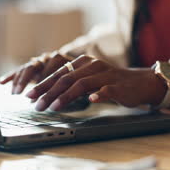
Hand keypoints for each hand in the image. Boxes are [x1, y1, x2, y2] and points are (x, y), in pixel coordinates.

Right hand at [0, 52, 73, 94]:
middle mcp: (50, 58)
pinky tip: (2, 82)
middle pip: (37, 67)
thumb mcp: (80, 84)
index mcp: (63, 60)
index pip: (53, 72)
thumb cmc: (79, 78)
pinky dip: (11, 76)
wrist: (79, 65)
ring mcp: (41, 60)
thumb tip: (83, 99)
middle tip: (27, 96)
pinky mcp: (33, 65)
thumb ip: (77, 89)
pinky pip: (20, 69)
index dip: (47, 85)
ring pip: (28, 67)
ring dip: (20, 80)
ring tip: (15, 93)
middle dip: (30, 83)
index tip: (42, 98)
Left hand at [25, 55, 166, 110]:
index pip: (59, 74)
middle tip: (36, 104)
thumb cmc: (111, 83)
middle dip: (48, 92)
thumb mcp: (89, 79)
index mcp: (83, 63)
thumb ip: (71, 84)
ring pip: (82, 84)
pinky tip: (90, 101)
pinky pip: (107, 90)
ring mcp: (106, 75)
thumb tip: (47, 94)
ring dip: (66, 96)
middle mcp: (93, 66)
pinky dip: (98, 95)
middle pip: (66, 78)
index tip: (29, 96)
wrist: (140, 83)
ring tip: (53, 107)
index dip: (43, 85)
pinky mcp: (119, 86)